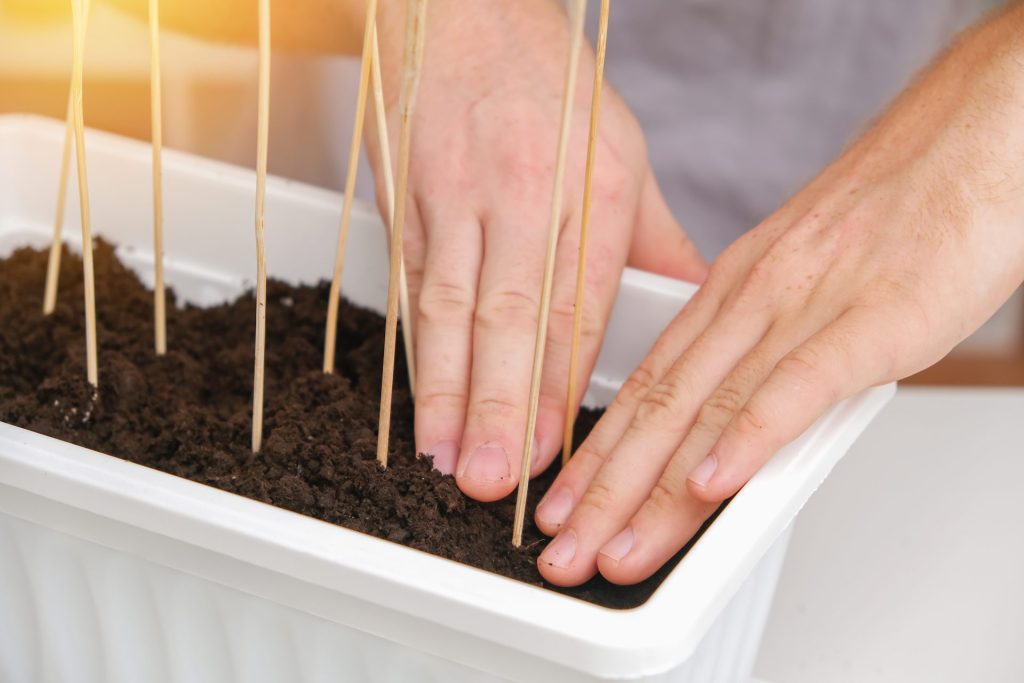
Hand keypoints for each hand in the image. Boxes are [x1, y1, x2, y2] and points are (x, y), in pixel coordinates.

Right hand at [368, 0, 705, 499]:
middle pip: (511, 316)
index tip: (556, 449)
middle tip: (495, 479)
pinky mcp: (406, 195)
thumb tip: (690, 300)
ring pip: (450, 306)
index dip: (564, 383)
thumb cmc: (545, 78)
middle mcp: (525, 193)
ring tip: (447, 457)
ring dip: (447, 389)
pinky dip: (412, 346)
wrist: (459, 7)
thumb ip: (652, 235)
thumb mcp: (621, 146)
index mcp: (592, 186)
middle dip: (501, 405)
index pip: (580, 303)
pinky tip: (412, 396)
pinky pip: (410, 281)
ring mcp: (457, 194)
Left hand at [534, 8, 1023, 585]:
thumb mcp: (802, 275)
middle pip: (659, 410)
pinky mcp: (870, 320)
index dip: (598, 455)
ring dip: (654, 492)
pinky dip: (748, 440)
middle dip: (602, 494)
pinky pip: (797, 386)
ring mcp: (805, 308)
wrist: (969, 137)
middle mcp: (750, 301)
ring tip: (612, 550)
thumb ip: (764, 345)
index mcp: (730, 291)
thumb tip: (733, 413)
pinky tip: (713, 488)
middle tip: (561, 553)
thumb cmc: (894, 208)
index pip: (646, 386)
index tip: (562, 504)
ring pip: (709, 410)